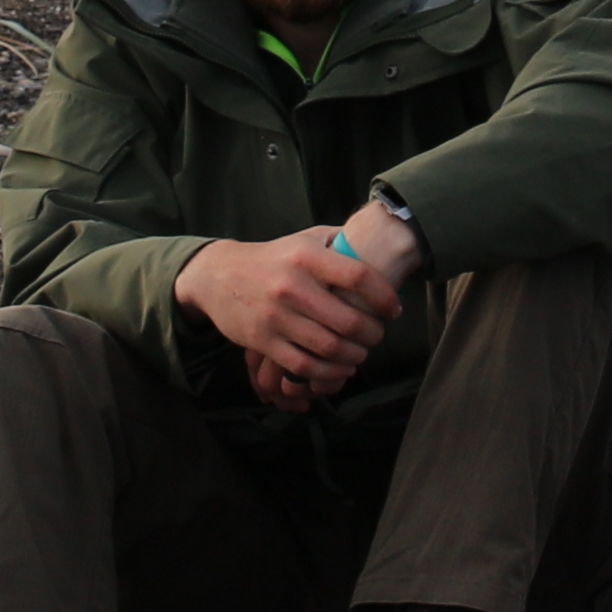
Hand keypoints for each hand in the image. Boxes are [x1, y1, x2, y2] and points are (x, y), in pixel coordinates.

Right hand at [178, 227, 403, 408]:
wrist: (218, 276)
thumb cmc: (273, 258)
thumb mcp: (304, 239)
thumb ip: (339, 240)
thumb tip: (378, 243)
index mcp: (307, 257)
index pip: (358, 277)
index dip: (384, 296)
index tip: (393, 308)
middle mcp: (292, 286)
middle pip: (349, 321)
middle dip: (372, 334)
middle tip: (376, 335)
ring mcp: (276, 316)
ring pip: (329, 348)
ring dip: (354, 357)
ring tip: (360, 353)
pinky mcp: (263, 340)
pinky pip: (304, 366)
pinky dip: (328, 372)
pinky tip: (339, 368)